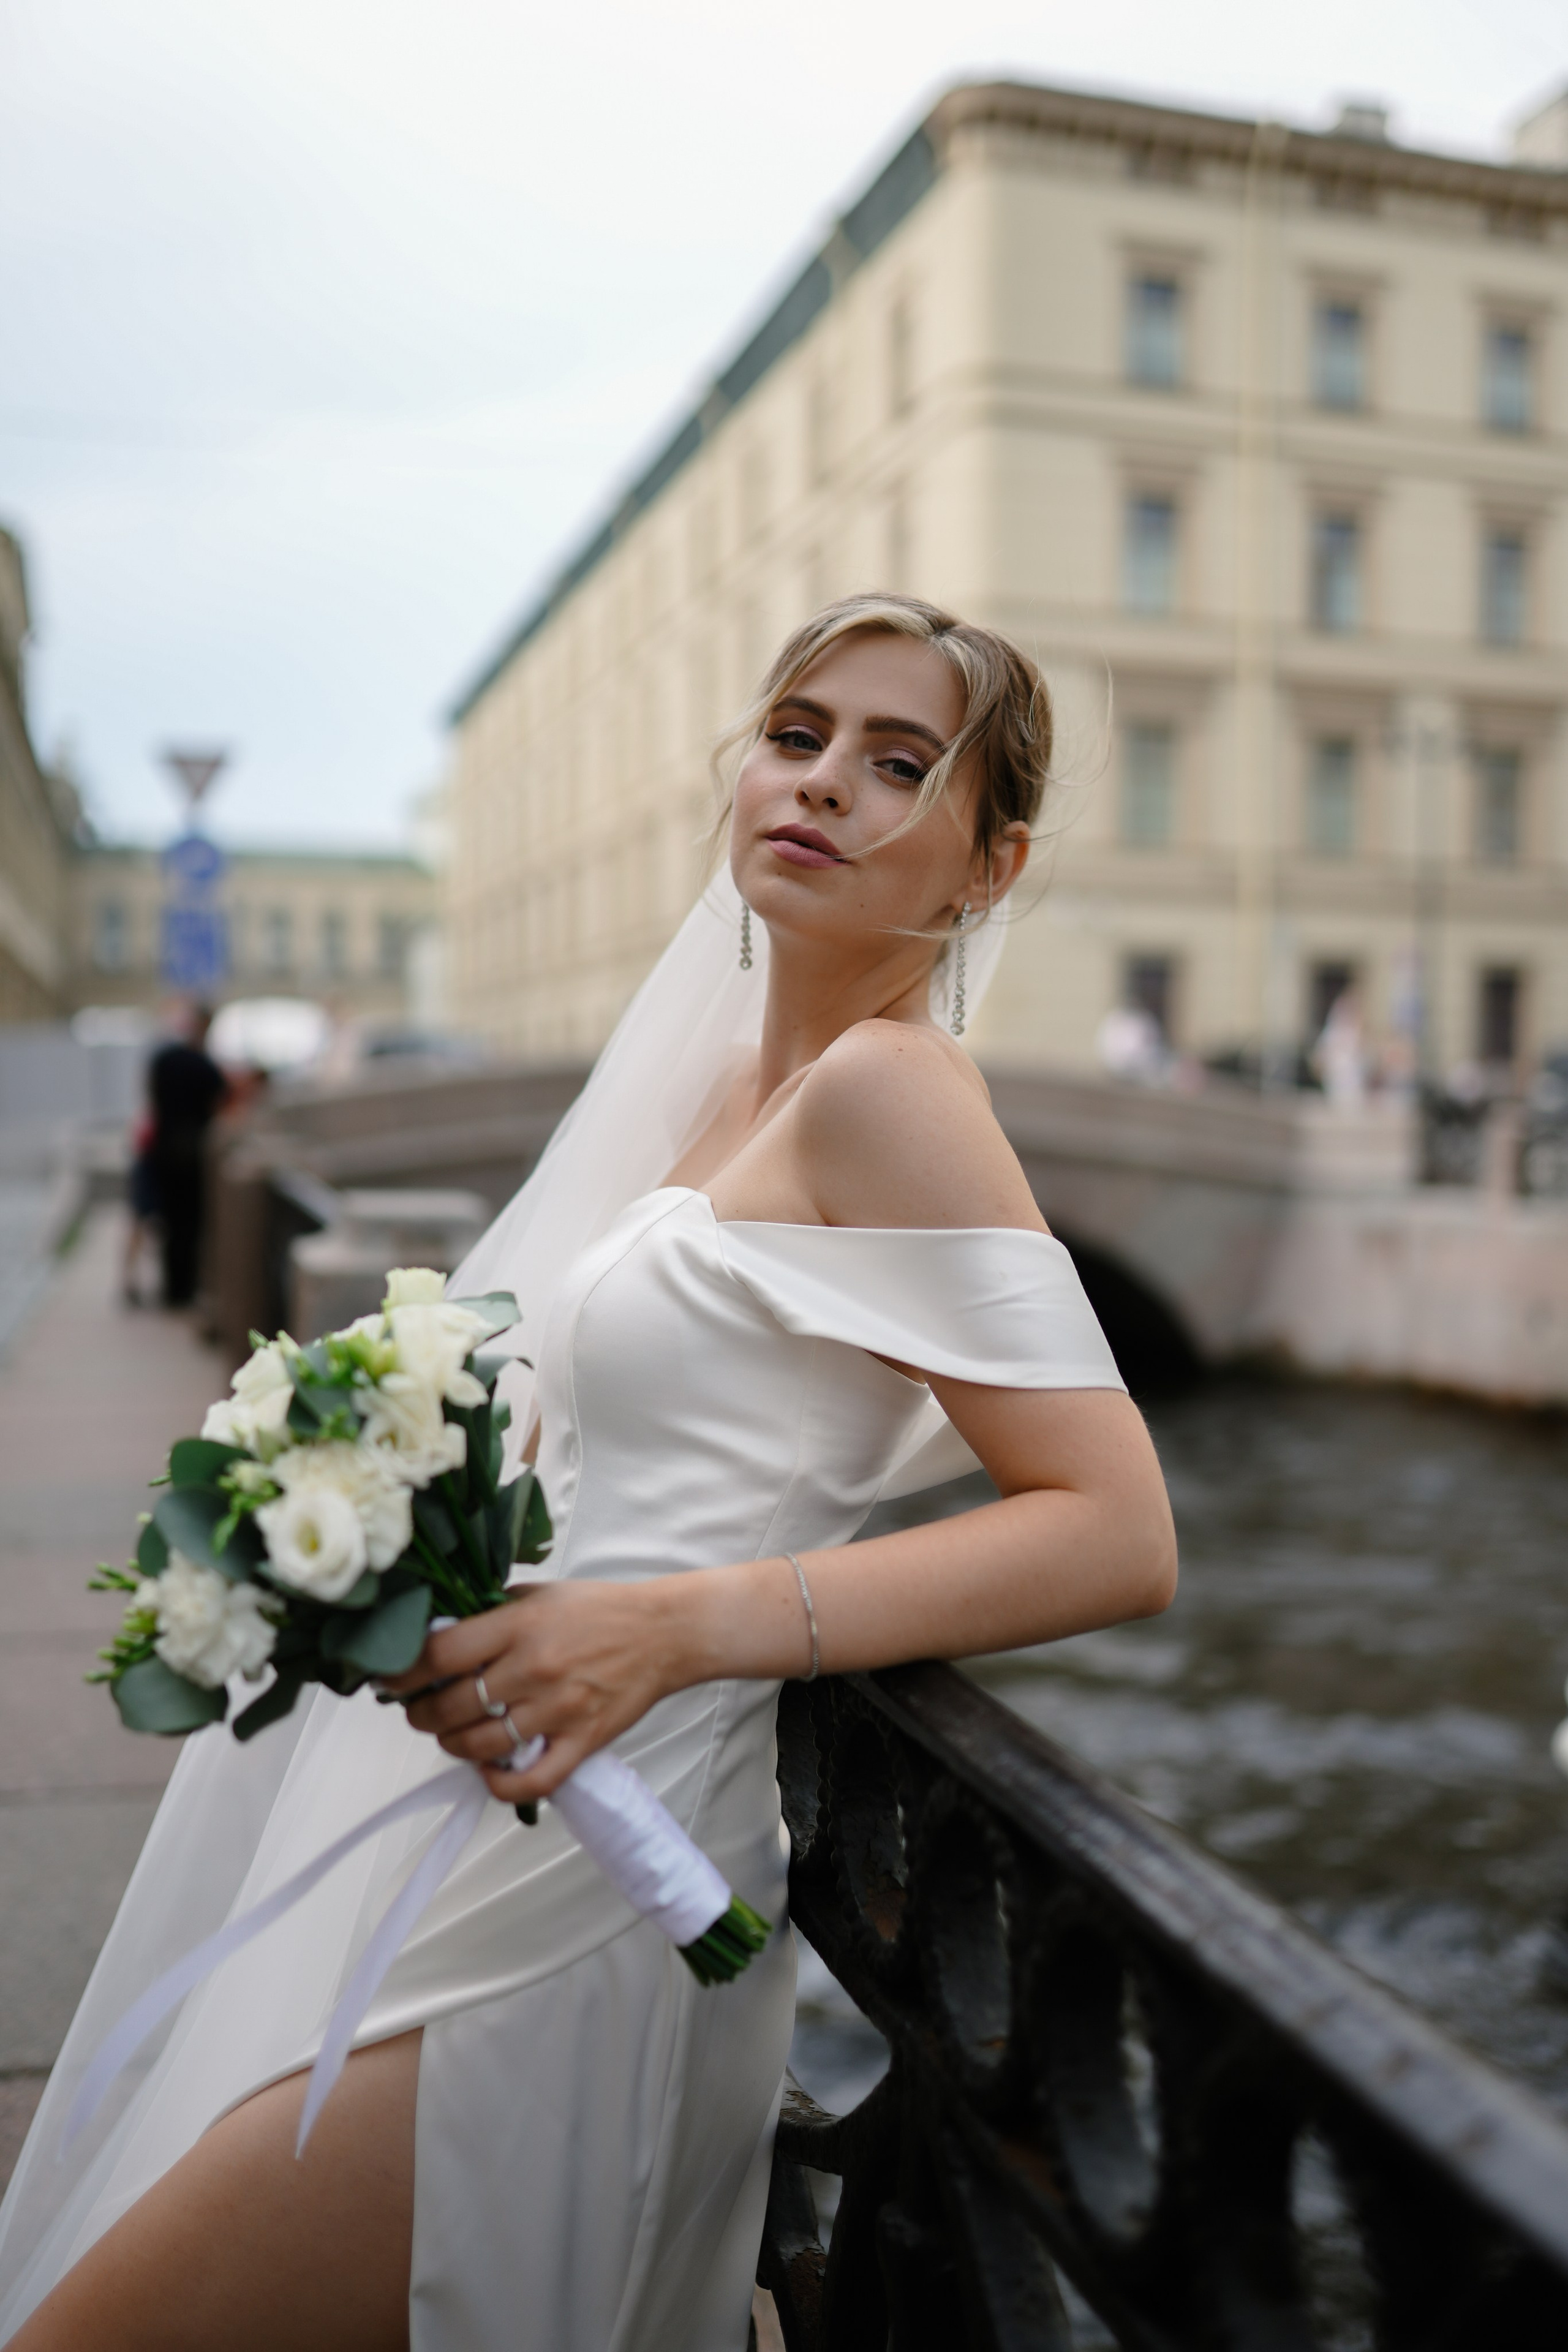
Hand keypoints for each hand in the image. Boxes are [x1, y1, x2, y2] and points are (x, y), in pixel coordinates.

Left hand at [378, 1581, 684, 1803]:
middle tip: (418, 1711)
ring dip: (453, 1746)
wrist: (663, 1632)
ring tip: (449, 1736)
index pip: (439, 1655)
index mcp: (519, 1625)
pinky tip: (488, 1772)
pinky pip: (530, 1782)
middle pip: (452, 1706)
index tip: (391, 1680)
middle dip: (422, 1714)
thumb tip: (437, 1636)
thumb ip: (490, 1614)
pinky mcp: (581, 1741)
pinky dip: (500, 1785)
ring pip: (481, 1745)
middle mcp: (533, 1668)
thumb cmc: (599, 1610)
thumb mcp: (537, 1594)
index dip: (403, 1673)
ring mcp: (558, 1709)